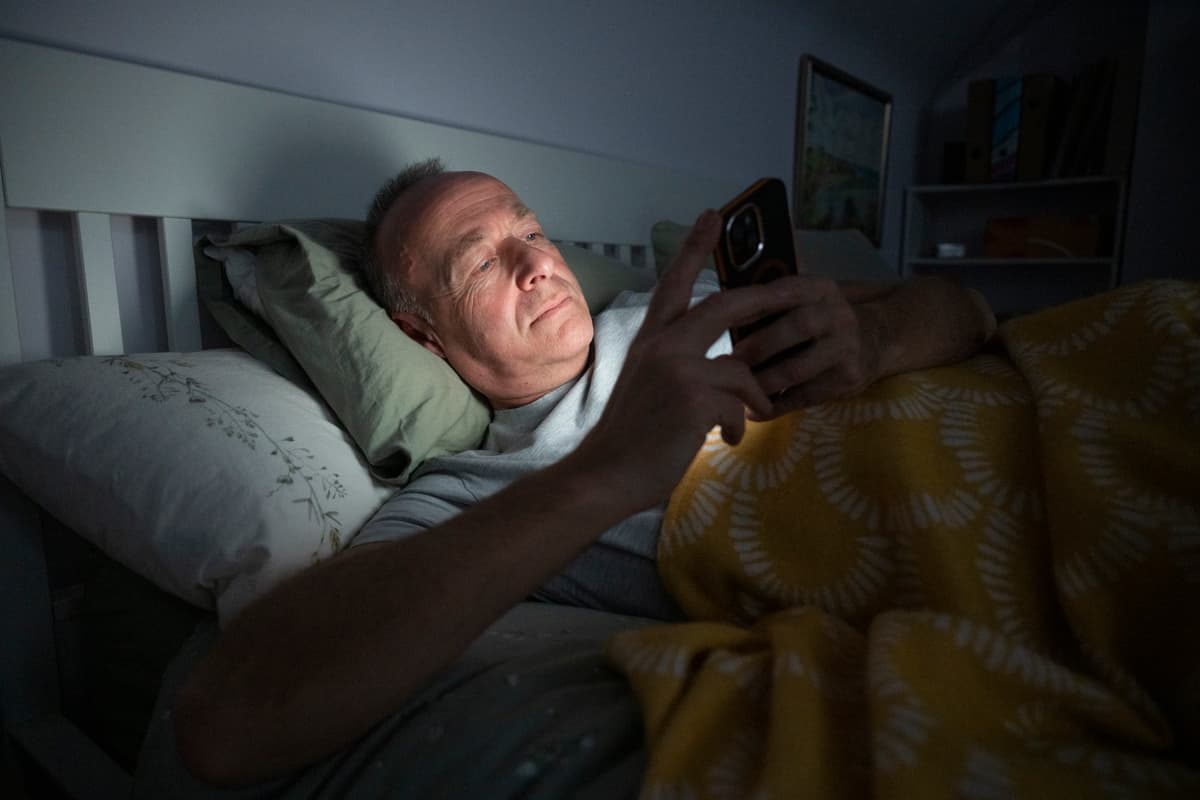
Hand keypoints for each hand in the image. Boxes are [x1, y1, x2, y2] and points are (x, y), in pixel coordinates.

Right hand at [575, 210, 773, 510]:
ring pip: (742, 372)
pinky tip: (727, 441)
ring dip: (753, 399)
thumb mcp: (650, 389)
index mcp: (650, 341)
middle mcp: (663, 346)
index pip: (674, 285)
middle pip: (726, 306)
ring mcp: (678, 369)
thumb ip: (680, 370)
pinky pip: (740, 407)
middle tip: (797, 288)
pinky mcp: (695, 398)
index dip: (694, 249)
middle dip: (767, 297)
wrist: (606, 474)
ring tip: (745, 421)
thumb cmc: (629, 440)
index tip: (712, 215)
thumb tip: (723, 373)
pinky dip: (739, 428)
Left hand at [730, 275, 882, 417]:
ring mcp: (846, 348)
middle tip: (727, 363)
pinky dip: (777, 406)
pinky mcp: (848, 379)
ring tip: (736, 391)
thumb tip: (717, 319)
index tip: (719, 321)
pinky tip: (754, 411)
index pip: (785, 292)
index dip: (752, 307)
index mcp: (820, 289)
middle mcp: (838, 315)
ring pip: (798, 368)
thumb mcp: (807, 299)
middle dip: (757, 347)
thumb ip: (773, 304)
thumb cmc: (823, 319)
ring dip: (762, 382)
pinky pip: (806, 396)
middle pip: (796, 327)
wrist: (878, 338)